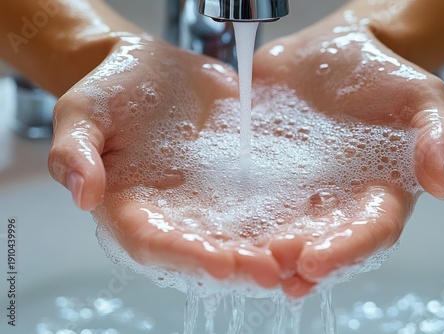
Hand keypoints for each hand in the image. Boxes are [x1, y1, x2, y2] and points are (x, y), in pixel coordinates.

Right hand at [48, 34, 283, 288]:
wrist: (147, 68)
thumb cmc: (108, 91)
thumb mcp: (81, 113)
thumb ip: (75, 151)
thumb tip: (81, 194)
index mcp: (130, 206)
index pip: (154, 244)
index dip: (187, 257)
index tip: (222, 263)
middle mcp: (172, 211)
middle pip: (203, 249)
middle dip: (238, 264)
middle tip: (274, 270)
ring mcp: (206, 197)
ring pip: (237, 233)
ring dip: (267, 248)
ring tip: (300, 255)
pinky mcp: (233, 177)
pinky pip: (258, 199)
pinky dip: (282, 213)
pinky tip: (309, 219)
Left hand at [252, 13, 443, 296]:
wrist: (334, 51)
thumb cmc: (383, 75)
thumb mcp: (420, 97)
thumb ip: (437, 136)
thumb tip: (442, 184)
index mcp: (377, 195)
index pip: (367, 233)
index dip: (344, 251)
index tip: (316, 261)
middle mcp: (334, 202)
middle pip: (318, 242)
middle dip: (295, 261)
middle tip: (272, 266)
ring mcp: (296, 190)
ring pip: (280, 229)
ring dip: (261, 251)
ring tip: (241, 263)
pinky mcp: (264, 172)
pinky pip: (247, 196)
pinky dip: (233, 214)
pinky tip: (214, 226)